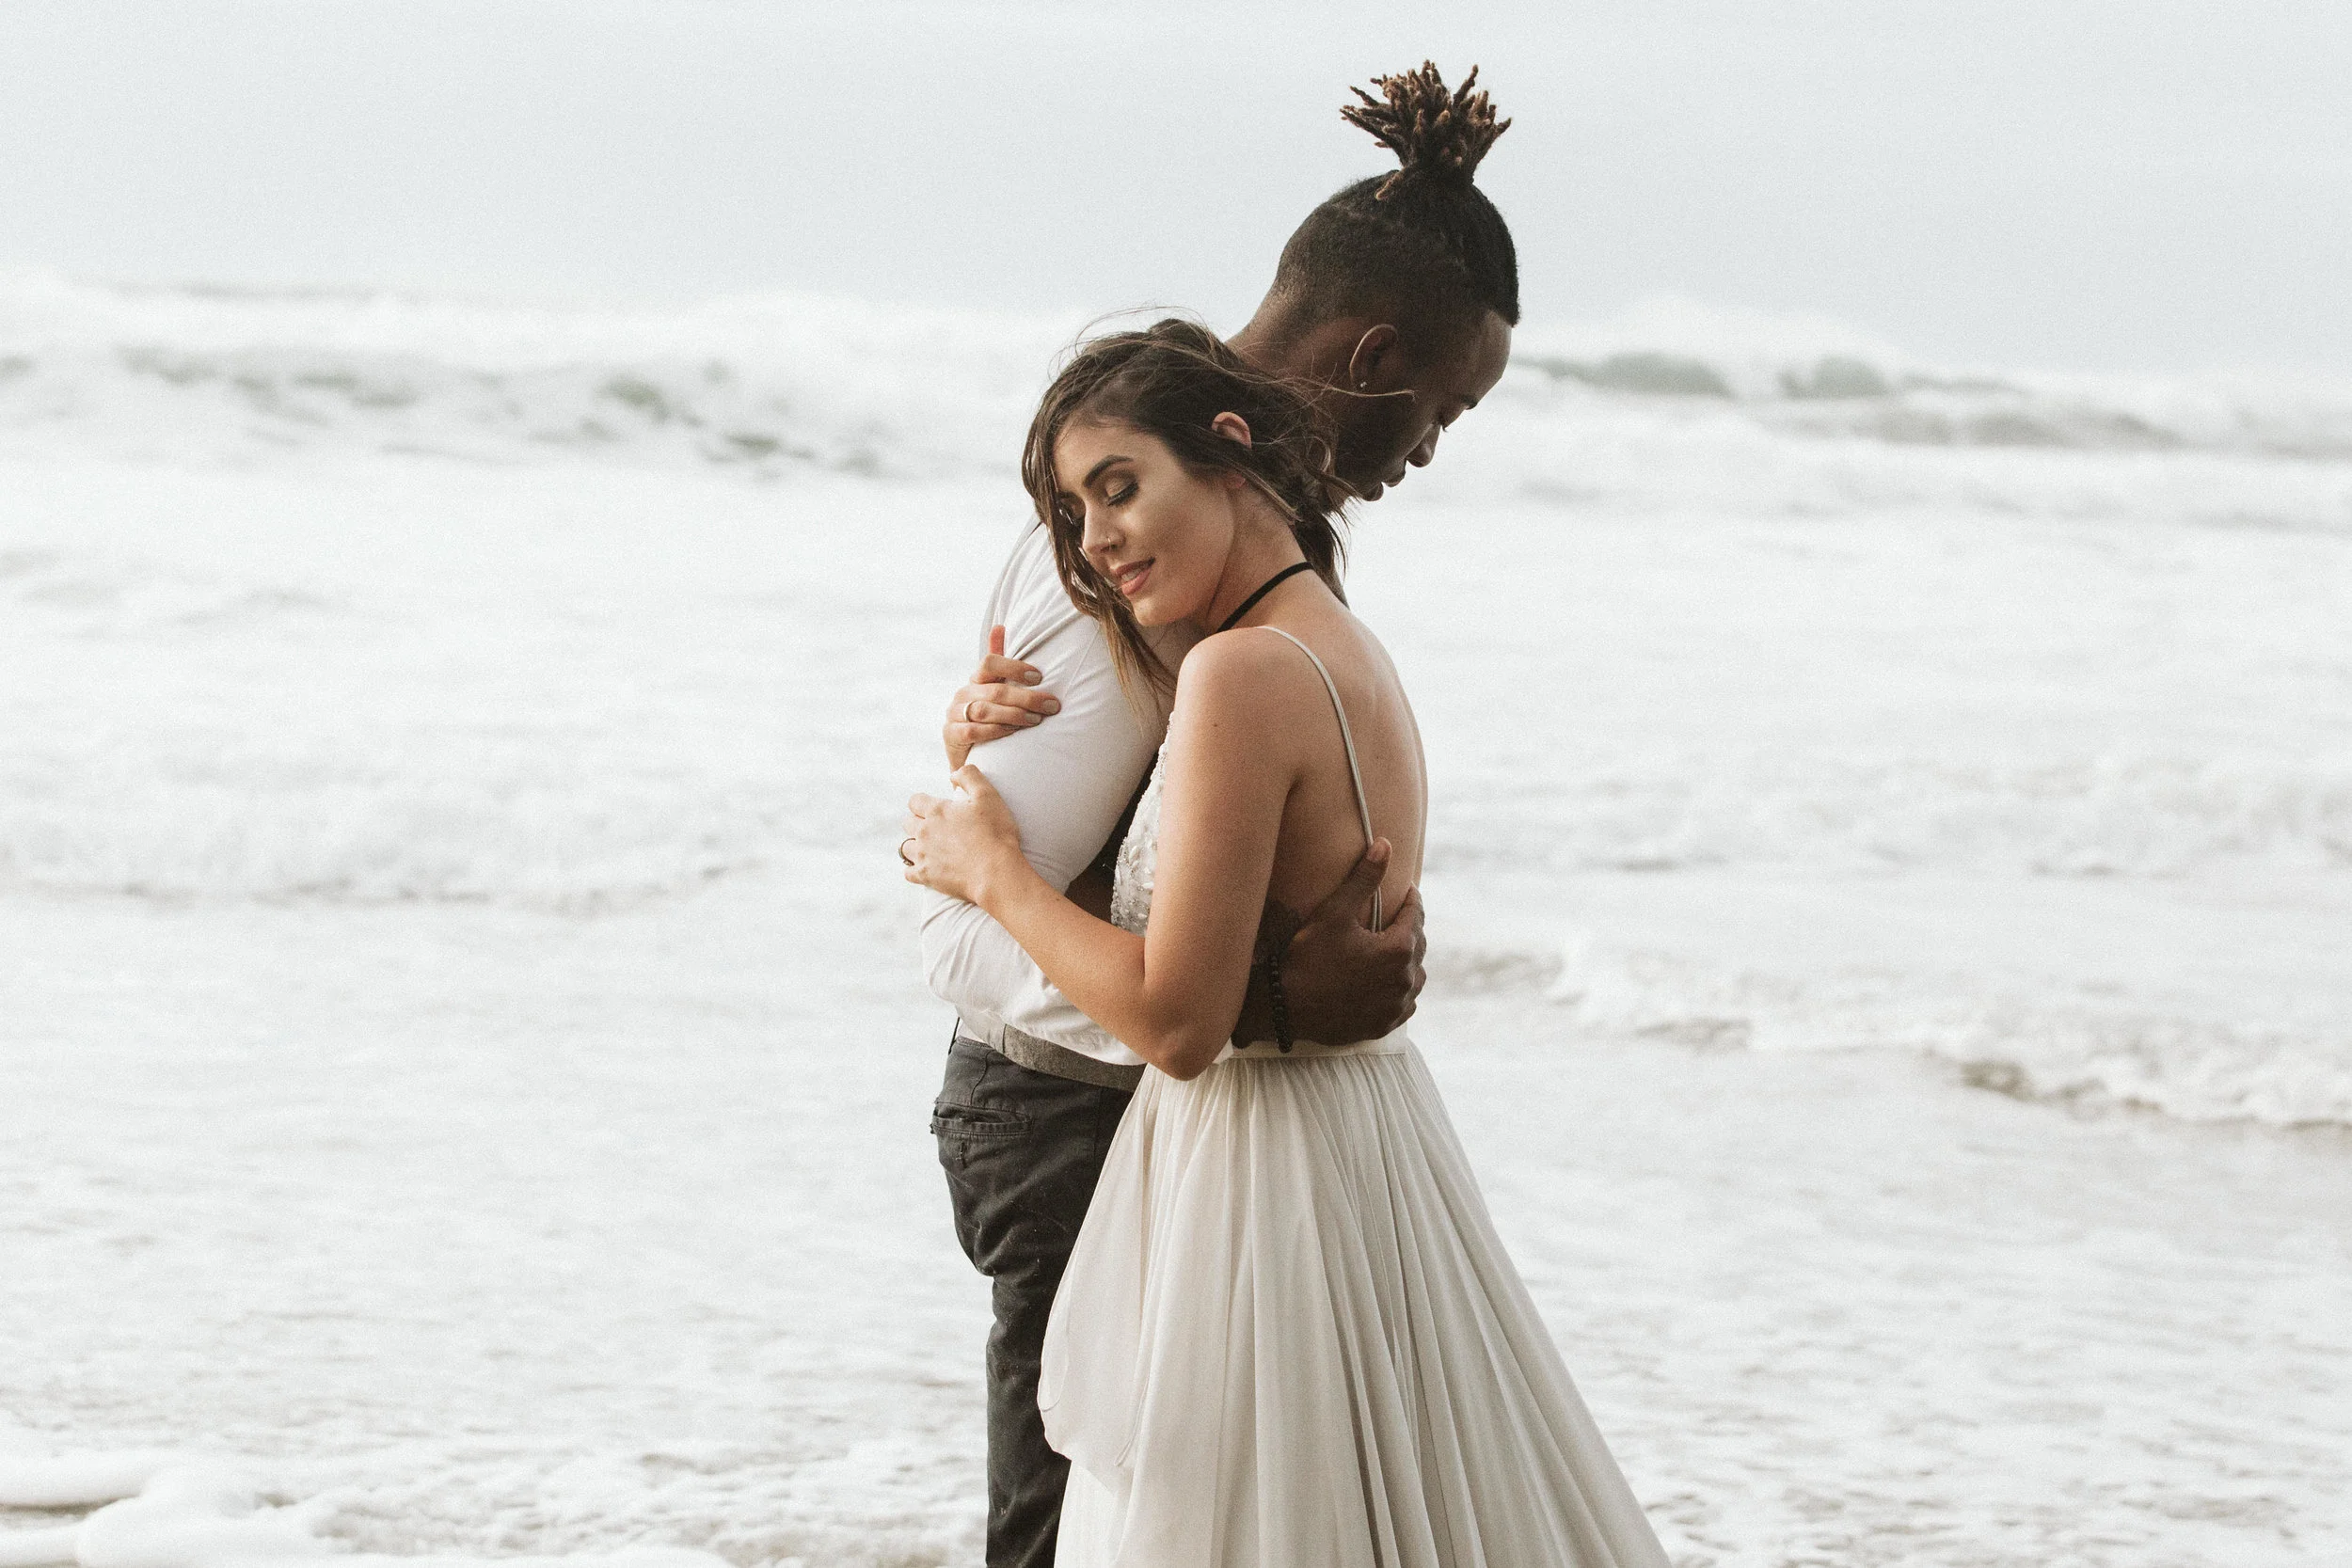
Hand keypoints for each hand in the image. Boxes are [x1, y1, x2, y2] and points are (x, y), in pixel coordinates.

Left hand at [903, 764, 1026, 907]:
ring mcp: (923, 855)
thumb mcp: (988, 796)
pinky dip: (914, 869)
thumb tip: (953, 774)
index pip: (915, 801)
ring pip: (905, 847)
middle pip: (907, 823)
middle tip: (935, 828)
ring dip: (915, 846)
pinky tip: (926, 868)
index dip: (923, 803)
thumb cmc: (996, 834)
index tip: (934, 809)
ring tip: (930, 849)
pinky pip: (908, 872)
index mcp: (937, 811)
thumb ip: (969, 776)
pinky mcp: (926, 877)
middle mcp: (925, 832)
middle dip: (918, 823)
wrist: (996, 873)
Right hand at [944, 625, 1060, 769]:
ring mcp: (954, 714)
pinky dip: (996, 731)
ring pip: (985, 710)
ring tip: (1037, 720)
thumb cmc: (988, 716)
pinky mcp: (951, 735)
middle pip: (995, 690)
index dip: (1014, 667)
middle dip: (1027, 697)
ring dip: (1014, 715)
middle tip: (1051, 705)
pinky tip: (1014, 733)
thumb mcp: (993, 689)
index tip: (1040, 677)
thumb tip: (1000, 626)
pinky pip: (974, 731)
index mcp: (975, 679)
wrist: (968, 752)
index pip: (989, 663)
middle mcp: (962, 693)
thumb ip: (999, 662)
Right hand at [1246, 839, 1426, 1045]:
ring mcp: (1396, 1006)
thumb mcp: (1334, 913)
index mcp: (1398, 949)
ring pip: (1415, 977)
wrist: (1284, 1008)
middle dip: (1409, 929)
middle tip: (1397, 917)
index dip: (1411, 899)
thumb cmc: (1307, 958)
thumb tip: (1385, 845)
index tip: (1406, 890)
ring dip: (1409, 962)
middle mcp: (1405, 980)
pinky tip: (1388, 984)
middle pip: (1418, 946)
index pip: (1416, 915)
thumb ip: (1364, 878)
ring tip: (1394, 950)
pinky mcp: (1384, 1025)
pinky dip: (1401, 991)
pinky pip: (1405, 1005)